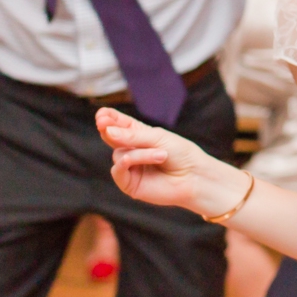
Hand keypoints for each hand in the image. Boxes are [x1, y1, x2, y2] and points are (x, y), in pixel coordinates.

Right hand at [95, 107, 243, 215]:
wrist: (194, 177)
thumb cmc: (181, 154)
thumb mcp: (158, 138)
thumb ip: (133, 136)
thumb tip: (106, 131)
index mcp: (140, 136)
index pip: (121, 125)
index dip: (110, 118)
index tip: (101, 113)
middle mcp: (133, 150)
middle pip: (112, 137)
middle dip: (107, 128)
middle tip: (102, 121)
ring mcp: (130, 167)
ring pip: (119, 153)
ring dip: (140, 152)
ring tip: (162, 155)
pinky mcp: (129, 183)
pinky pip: (119, 170)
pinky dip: (128, 162)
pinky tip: (137, 159)